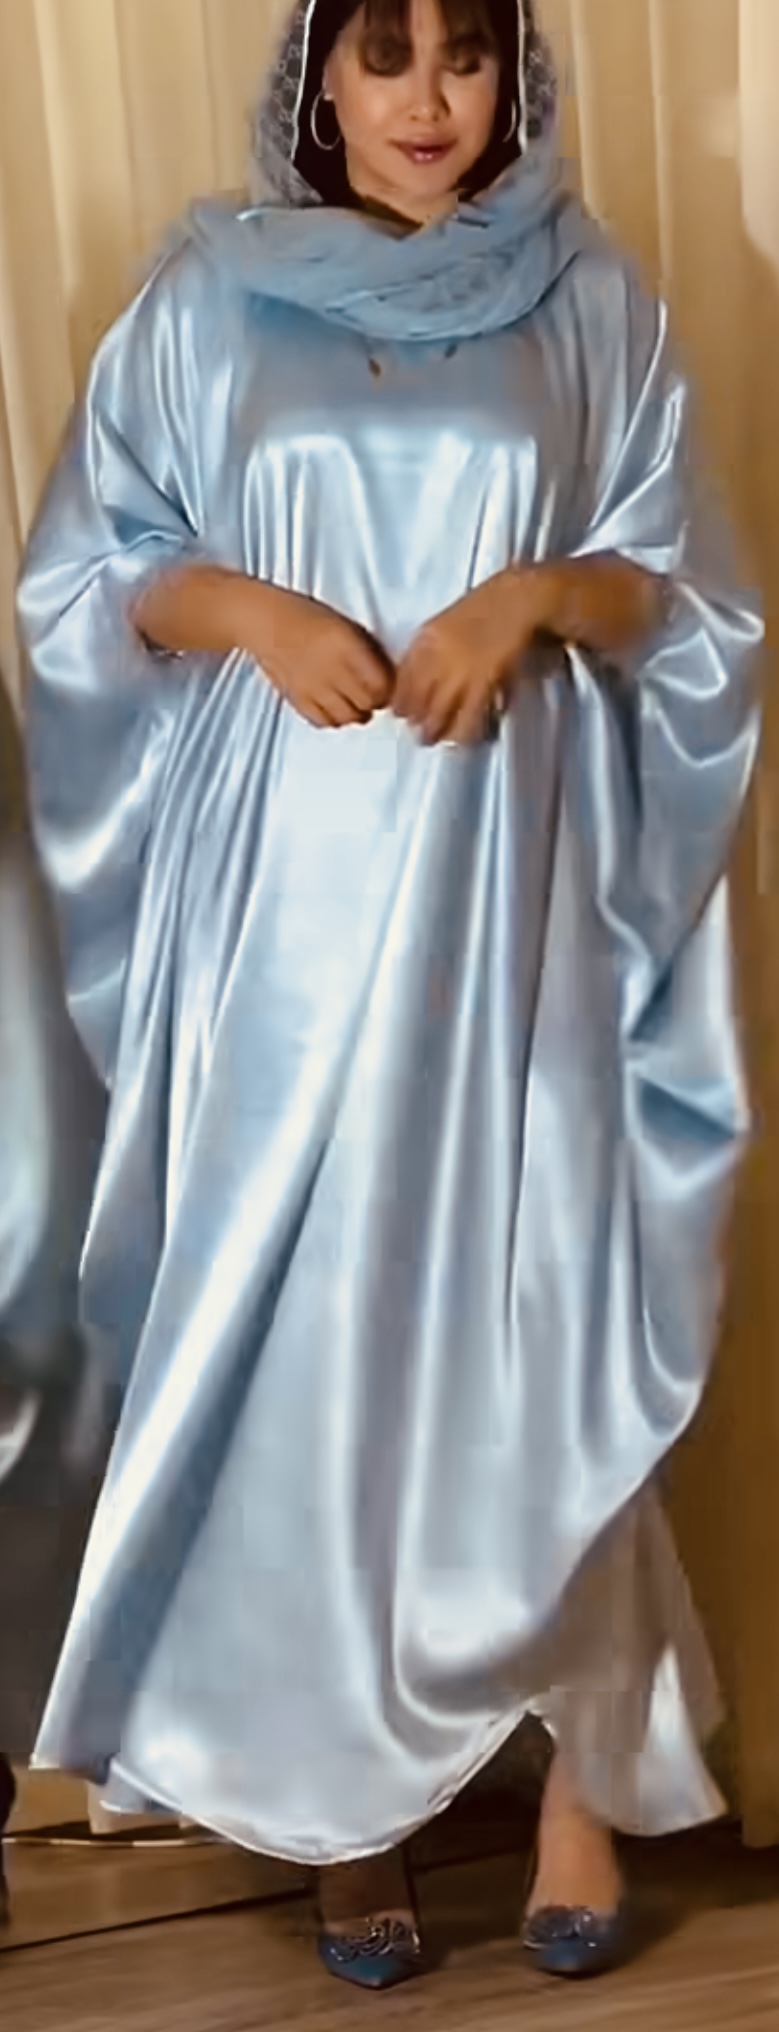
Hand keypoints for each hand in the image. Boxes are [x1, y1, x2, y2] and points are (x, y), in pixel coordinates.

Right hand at [251, 587, 393, 729]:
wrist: (264, 621)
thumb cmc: (306, 617)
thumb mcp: (347, 626)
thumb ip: (368, 652)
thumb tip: (388, 676)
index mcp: (348, 647)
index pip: (382, 685)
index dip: (388, 688)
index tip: (385, 683)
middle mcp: (332, 670)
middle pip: (368, 704)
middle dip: (374, 701)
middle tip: (370, 692)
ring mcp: (313, 688)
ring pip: (348, 718)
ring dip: (355, 712)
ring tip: (351, 700)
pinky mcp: (298, 699)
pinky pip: (323, 721)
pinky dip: (333, 718)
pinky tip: (332, 705)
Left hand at [393, 570, 546, 745]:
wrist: (521, 598)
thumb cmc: (487, 608)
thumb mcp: (446, 623)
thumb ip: (429, 649)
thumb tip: (413, 680)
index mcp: (425, 638)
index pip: (401, 681)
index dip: (400, 703)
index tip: (403, 715)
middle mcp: (437, 656)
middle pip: (416, 701)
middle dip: (416, 722)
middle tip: (421, 734)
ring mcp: (461, 670)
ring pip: (439, 714)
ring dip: (436, 731)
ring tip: (439, 739)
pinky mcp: (486, 682)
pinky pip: (469, 716)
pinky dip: (464, 730)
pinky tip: (464, 735)